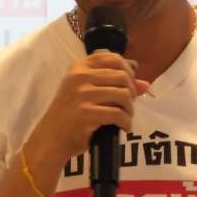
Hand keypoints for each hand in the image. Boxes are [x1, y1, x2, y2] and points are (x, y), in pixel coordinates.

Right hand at [25, 52, 149, 169]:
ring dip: (130, 109)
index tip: (129, 85)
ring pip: (123, 94)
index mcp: (79, 67)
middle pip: (122, 76)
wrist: (50, 138)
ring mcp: (82, 94)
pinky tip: (124, 128)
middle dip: (131, 92)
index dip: (128, 70)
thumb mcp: (87, 93)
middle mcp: (79, 76)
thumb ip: (113, 85)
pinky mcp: (86, 113)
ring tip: (126, 117)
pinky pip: (118, 114)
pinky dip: (126, 122)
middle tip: (128, 105)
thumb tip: (146, 84)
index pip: (113, 58)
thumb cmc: (70, 115)